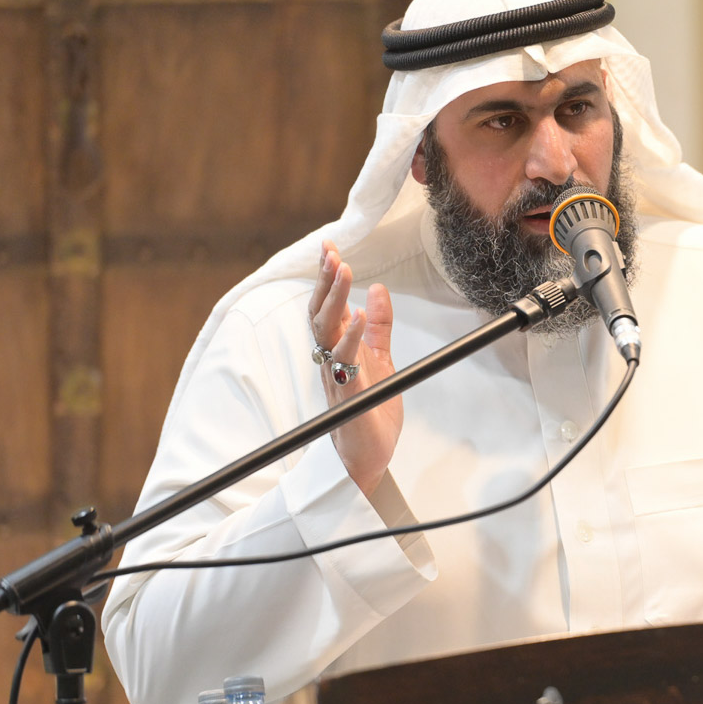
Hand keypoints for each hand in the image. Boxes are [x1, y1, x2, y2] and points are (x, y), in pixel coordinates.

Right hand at [308, 239, 401, 495]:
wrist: (368, 455)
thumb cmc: (370, 410)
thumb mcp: (382, 360)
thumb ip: (379, 327)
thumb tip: (378, 290)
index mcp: (338, 348)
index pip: (328, 305)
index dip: (327, 277)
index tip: (330, 247)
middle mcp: (331, 358)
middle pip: (320, 311)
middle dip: (325, 280)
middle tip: (330, 251)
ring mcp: (336, 374)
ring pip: (326, 330)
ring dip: (336, 298)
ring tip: (344, 270)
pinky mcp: (348, 392)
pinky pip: (346, 360)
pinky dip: (352, 336)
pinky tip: (360, 315)